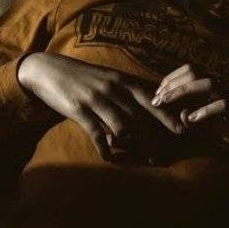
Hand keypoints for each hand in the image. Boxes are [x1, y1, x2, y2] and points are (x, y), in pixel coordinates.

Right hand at [17, 53, 185, 160]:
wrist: (47, 70)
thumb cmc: (81, 76)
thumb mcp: (106, 77)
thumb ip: (126, 90)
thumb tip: (147, 106)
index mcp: (121, 80)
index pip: (149, 98)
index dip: (165, 115)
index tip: (180, 129)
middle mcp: (111, 89)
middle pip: (139, 117)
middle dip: (152, 138)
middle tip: (161, 156)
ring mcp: (95, 99)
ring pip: (121, 126)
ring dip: (130, 144)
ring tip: (139, 157)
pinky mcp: (78, 110)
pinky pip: (96, 133)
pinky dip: (104, 148)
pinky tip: (108, 157)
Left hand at [150, 63, 228, 167]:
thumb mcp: (210, 129)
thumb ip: (195, 122)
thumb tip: (180, 114)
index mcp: (218, 87)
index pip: (192, 70)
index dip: (172, 79)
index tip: (156, 93)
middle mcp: (228, 86)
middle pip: (196, 72)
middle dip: (173, 83)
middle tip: (155, 98)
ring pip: (209, 83)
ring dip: (183, 91)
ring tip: (165, 102)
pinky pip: (224, 105)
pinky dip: (205, 111)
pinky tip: (192, 119)